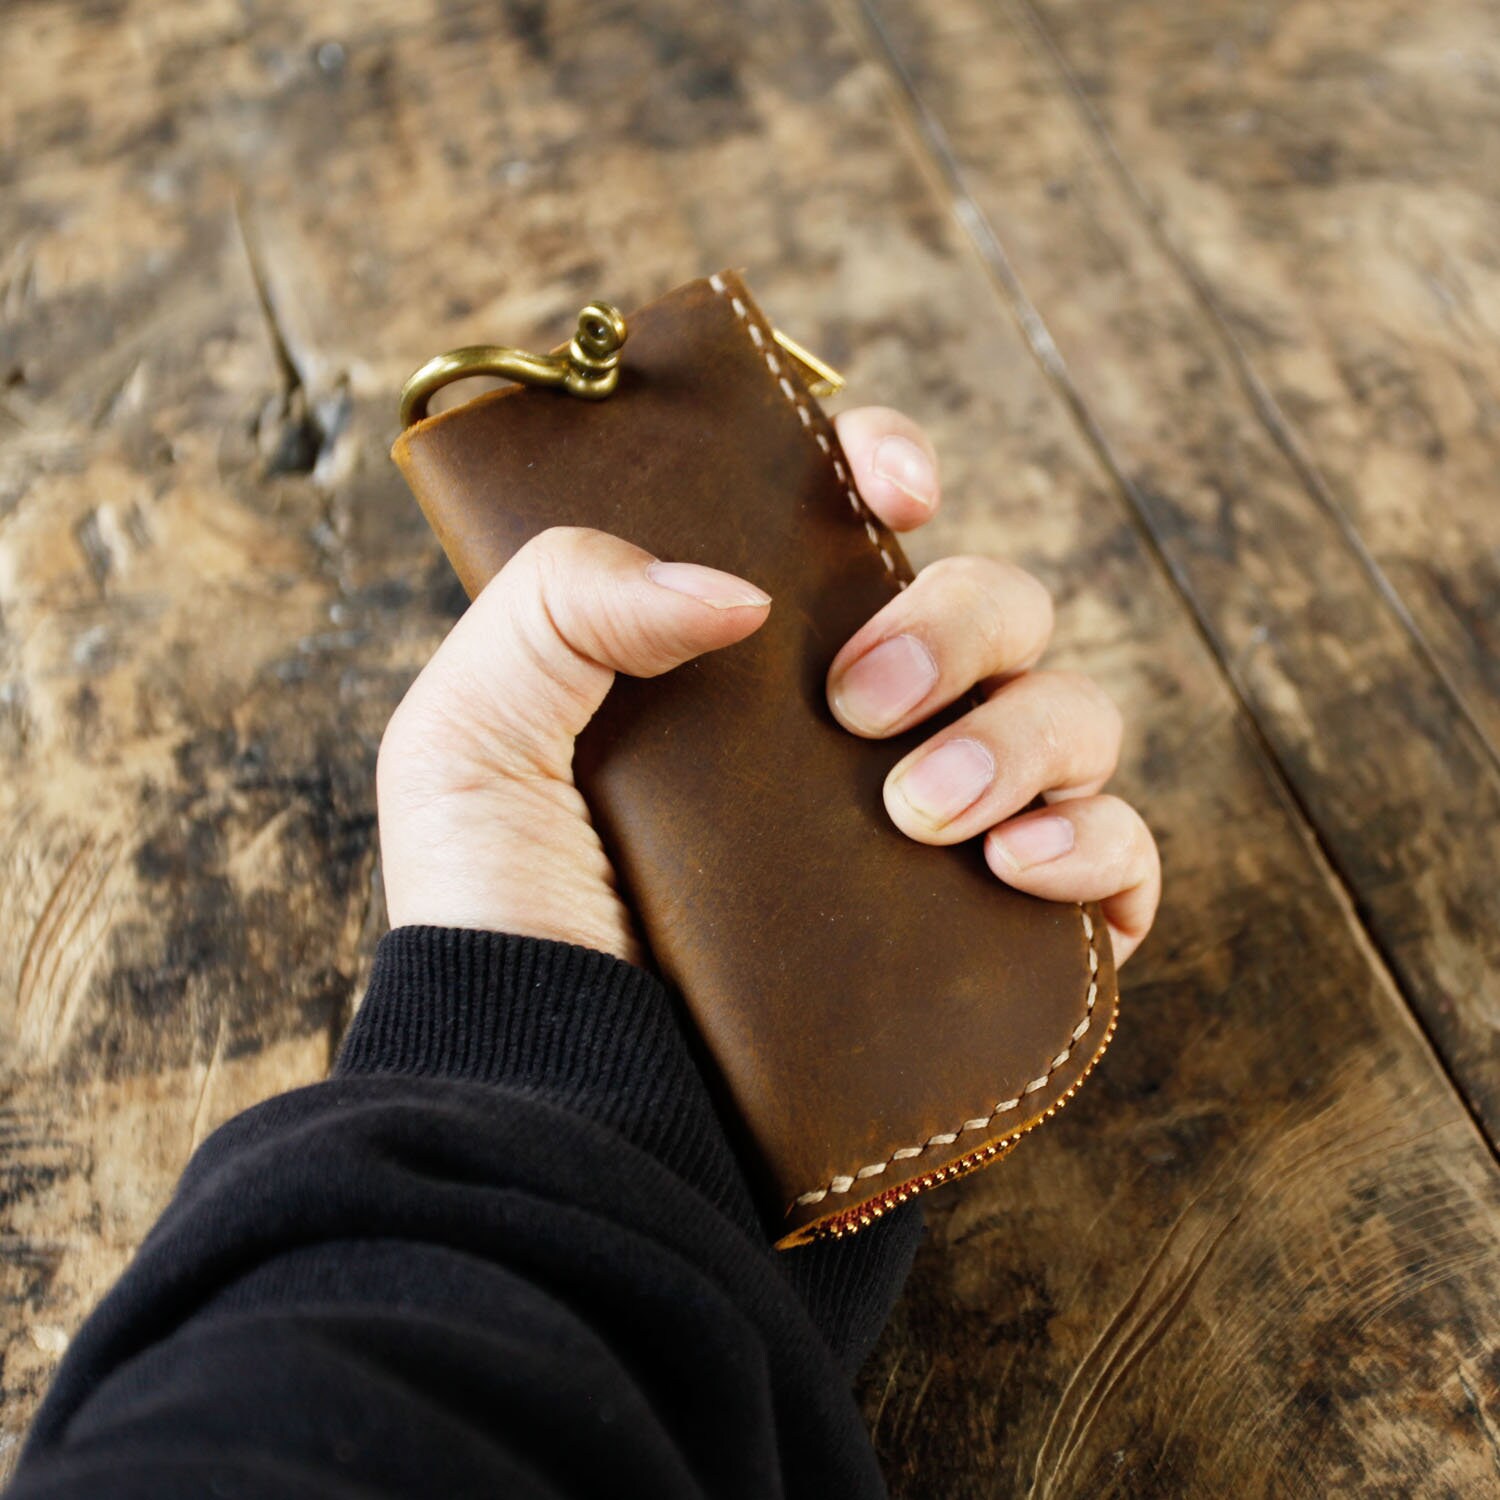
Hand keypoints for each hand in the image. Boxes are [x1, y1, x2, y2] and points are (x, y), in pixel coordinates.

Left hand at [376, 406, 1158, 967]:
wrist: (564, 1106)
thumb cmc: (506, 930)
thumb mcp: (469, 739)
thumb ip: (563, 603)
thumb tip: (737, 588)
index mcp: (747, 669)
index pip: (852, 525)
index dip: (891, 468)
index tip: (895, 487)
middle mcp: (855, 741)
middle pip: (994, 609)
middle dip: (957, 624)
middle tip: (857, 707)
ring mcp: (935, 838)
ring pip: (1068, 717)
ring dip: (1023, 737)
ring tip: (919, 811)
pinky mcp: (992, 942)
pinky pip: (1117, 858)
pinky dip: (1104, 845)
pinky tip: (1023, 865)